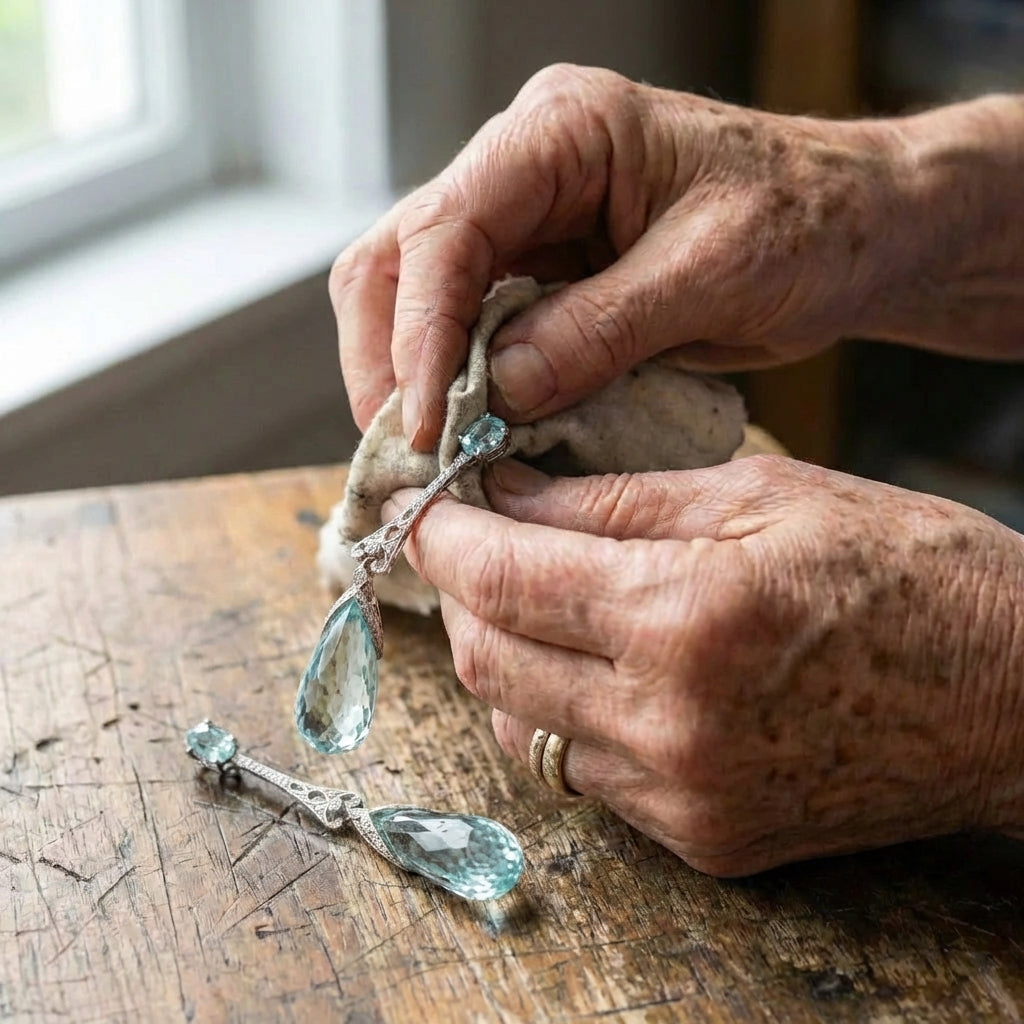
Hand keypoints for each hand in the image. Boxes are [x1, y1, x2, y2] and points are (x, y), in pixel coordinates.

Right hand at [333, 64, 921, 449]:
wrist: (856, 231)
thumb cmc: (808, 222)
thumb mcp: (710, 275)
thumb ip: (598, 329)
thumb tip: (495, 391)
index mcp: (563, 132)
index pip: (445, 229)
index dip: (420, 333)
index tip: (428, 424)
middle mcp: (524, 167)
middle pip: (398, 257)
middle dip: (390, 358)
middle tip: (407, 449)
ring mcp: (527, 221)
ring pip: (417, 294)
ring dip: (412, 375)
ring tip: (431, 450)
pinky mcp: (542, 273)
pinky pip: (471, 328)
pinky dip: (459, 383)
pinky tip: (472, 430)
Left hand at [383, 455, 1023, 875]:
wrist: (1015, 697)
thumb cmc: (908, 571)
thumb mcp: (761, 494)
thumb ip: (617, 500)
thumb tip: (510, 493)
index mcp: (687, 615)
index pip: (505, 578)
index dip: (445, 536)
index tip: (424, 505)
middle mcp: (670, 723)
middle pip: (488, 661)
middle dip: (459, 593)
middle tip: (470, 541)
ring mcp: (684, 796)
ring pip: (521, 726)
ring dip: (502, 656)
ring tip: (528, 597)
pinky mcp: (703, 838)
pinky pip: (582, 774)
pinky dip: (558, 712)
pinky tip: (589, 665)